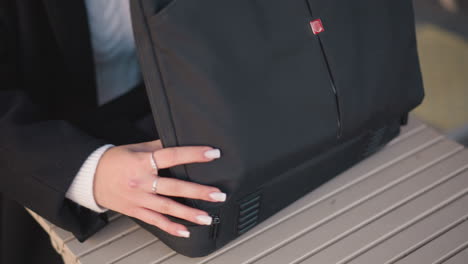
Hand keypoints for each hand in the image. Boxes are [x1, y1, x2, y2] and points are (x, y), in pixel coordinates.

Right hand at [93, 139, 224, 237]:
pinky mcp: (135, 211)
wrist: (89, 177)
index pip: (173, 156)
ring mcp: (139, 199)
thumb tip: (179, 140)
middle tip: (218, 194)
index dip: (194, 154)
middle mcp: (142, 182)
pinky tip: (186, 231)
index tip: (213, 154)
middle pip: (174, 187)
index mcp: (142, 162)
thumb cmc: (113, 160)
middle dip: (198, 191)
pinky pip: (155, 221)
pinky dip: (171, 227)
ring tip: (207, 217)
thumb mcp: (136, 147)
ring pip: (167, 208)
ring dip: (189, 213)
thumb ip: (158, 146)